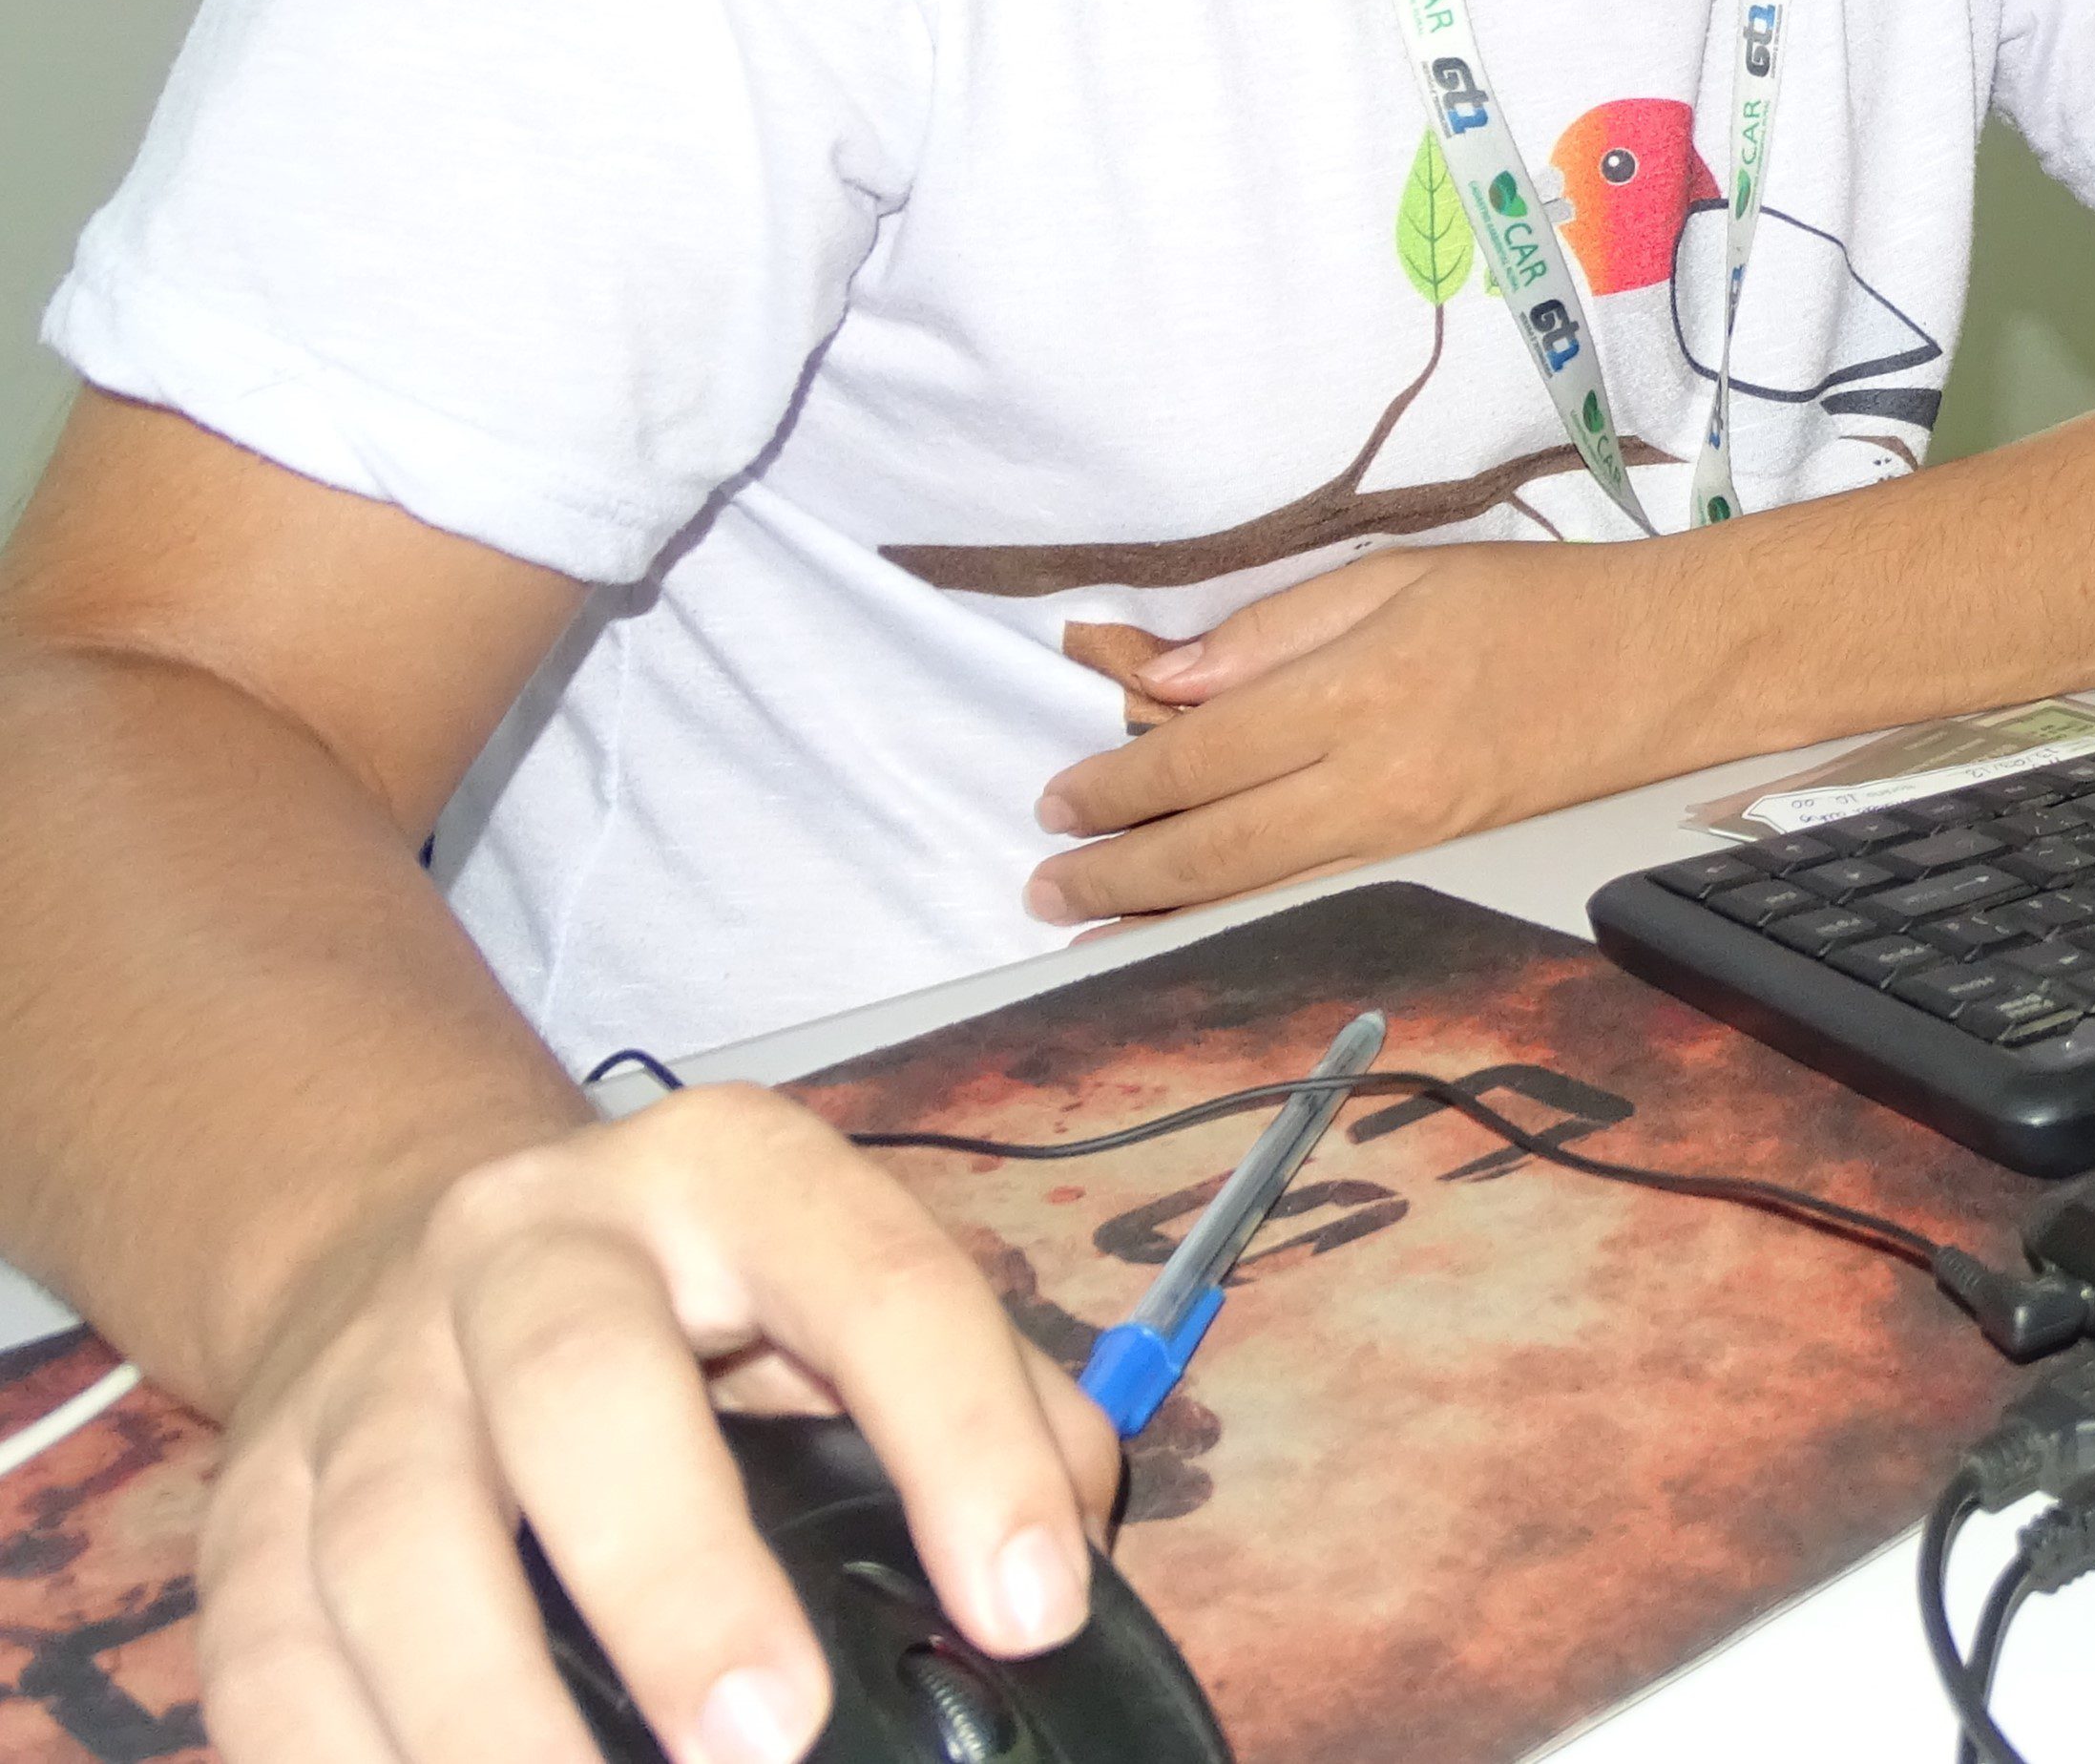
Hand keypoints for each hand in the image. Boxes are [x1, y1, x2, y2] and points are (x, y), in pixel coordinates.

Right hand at [194, 1086, 1116, 1763]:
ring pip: (392, 1540)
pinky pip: (268, 1659)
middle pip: (580, 1386)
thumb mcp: (848, 1282)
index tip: (1031, 1610)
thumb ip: (991, 1400)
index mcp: (725, 1176)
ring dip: (487, 1716)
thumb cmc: (691, 1298)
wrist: (405, 1236)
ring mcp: (368, 1376)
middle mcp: (528, 1248)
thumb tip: (1062, 1560)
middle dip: (672, 1573)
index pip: (871, 1283)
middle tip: (765, 1736)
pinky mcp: (243, 1507)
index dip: (961, 1444)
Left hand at [1027, 540, 1706, 922]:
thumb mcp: (1401, 574)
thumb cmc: (1540, 602)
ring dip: (1164, 908)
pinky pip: (1314, 893)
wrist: (1670, 664)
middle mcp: (1378, 777)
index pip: (1205, 749)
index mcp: (1362, 687)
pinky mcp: (1437, 861)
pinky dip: (1240, 911)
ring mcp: (1410, 834)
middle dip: (1119, 868)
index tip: (1056, 795)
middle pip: (1218, 842)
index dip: (1120, 781)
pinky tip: (1194, 920)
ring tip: (1089, 921)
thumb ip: (1277, 629)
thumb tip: (1171, 681)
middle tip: (1045, 884)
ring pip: (1259, 887)